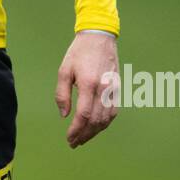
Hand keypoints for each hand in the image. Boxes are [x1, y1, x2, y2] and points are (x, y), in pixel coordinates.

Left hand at [55, 30, 119, 147]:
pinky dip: (105, 123)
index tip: (69, 138)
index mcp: (89, 84)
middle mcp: (103, 89)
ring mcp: (113, 89)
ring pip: (107, 119)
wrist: (99, 37)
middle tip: (74, 143)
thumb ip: (62, 94)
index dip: (76, 130)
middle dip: (85, 135)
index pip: (84, 115)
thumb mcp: (64, 70)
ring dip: (95, 132)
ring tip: (83, 138)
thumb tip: (64, 115)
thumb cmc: (79, 52)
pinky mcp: (117, 88)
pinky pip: (114, 112)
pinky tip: (96, 127)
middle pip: (96, 121)